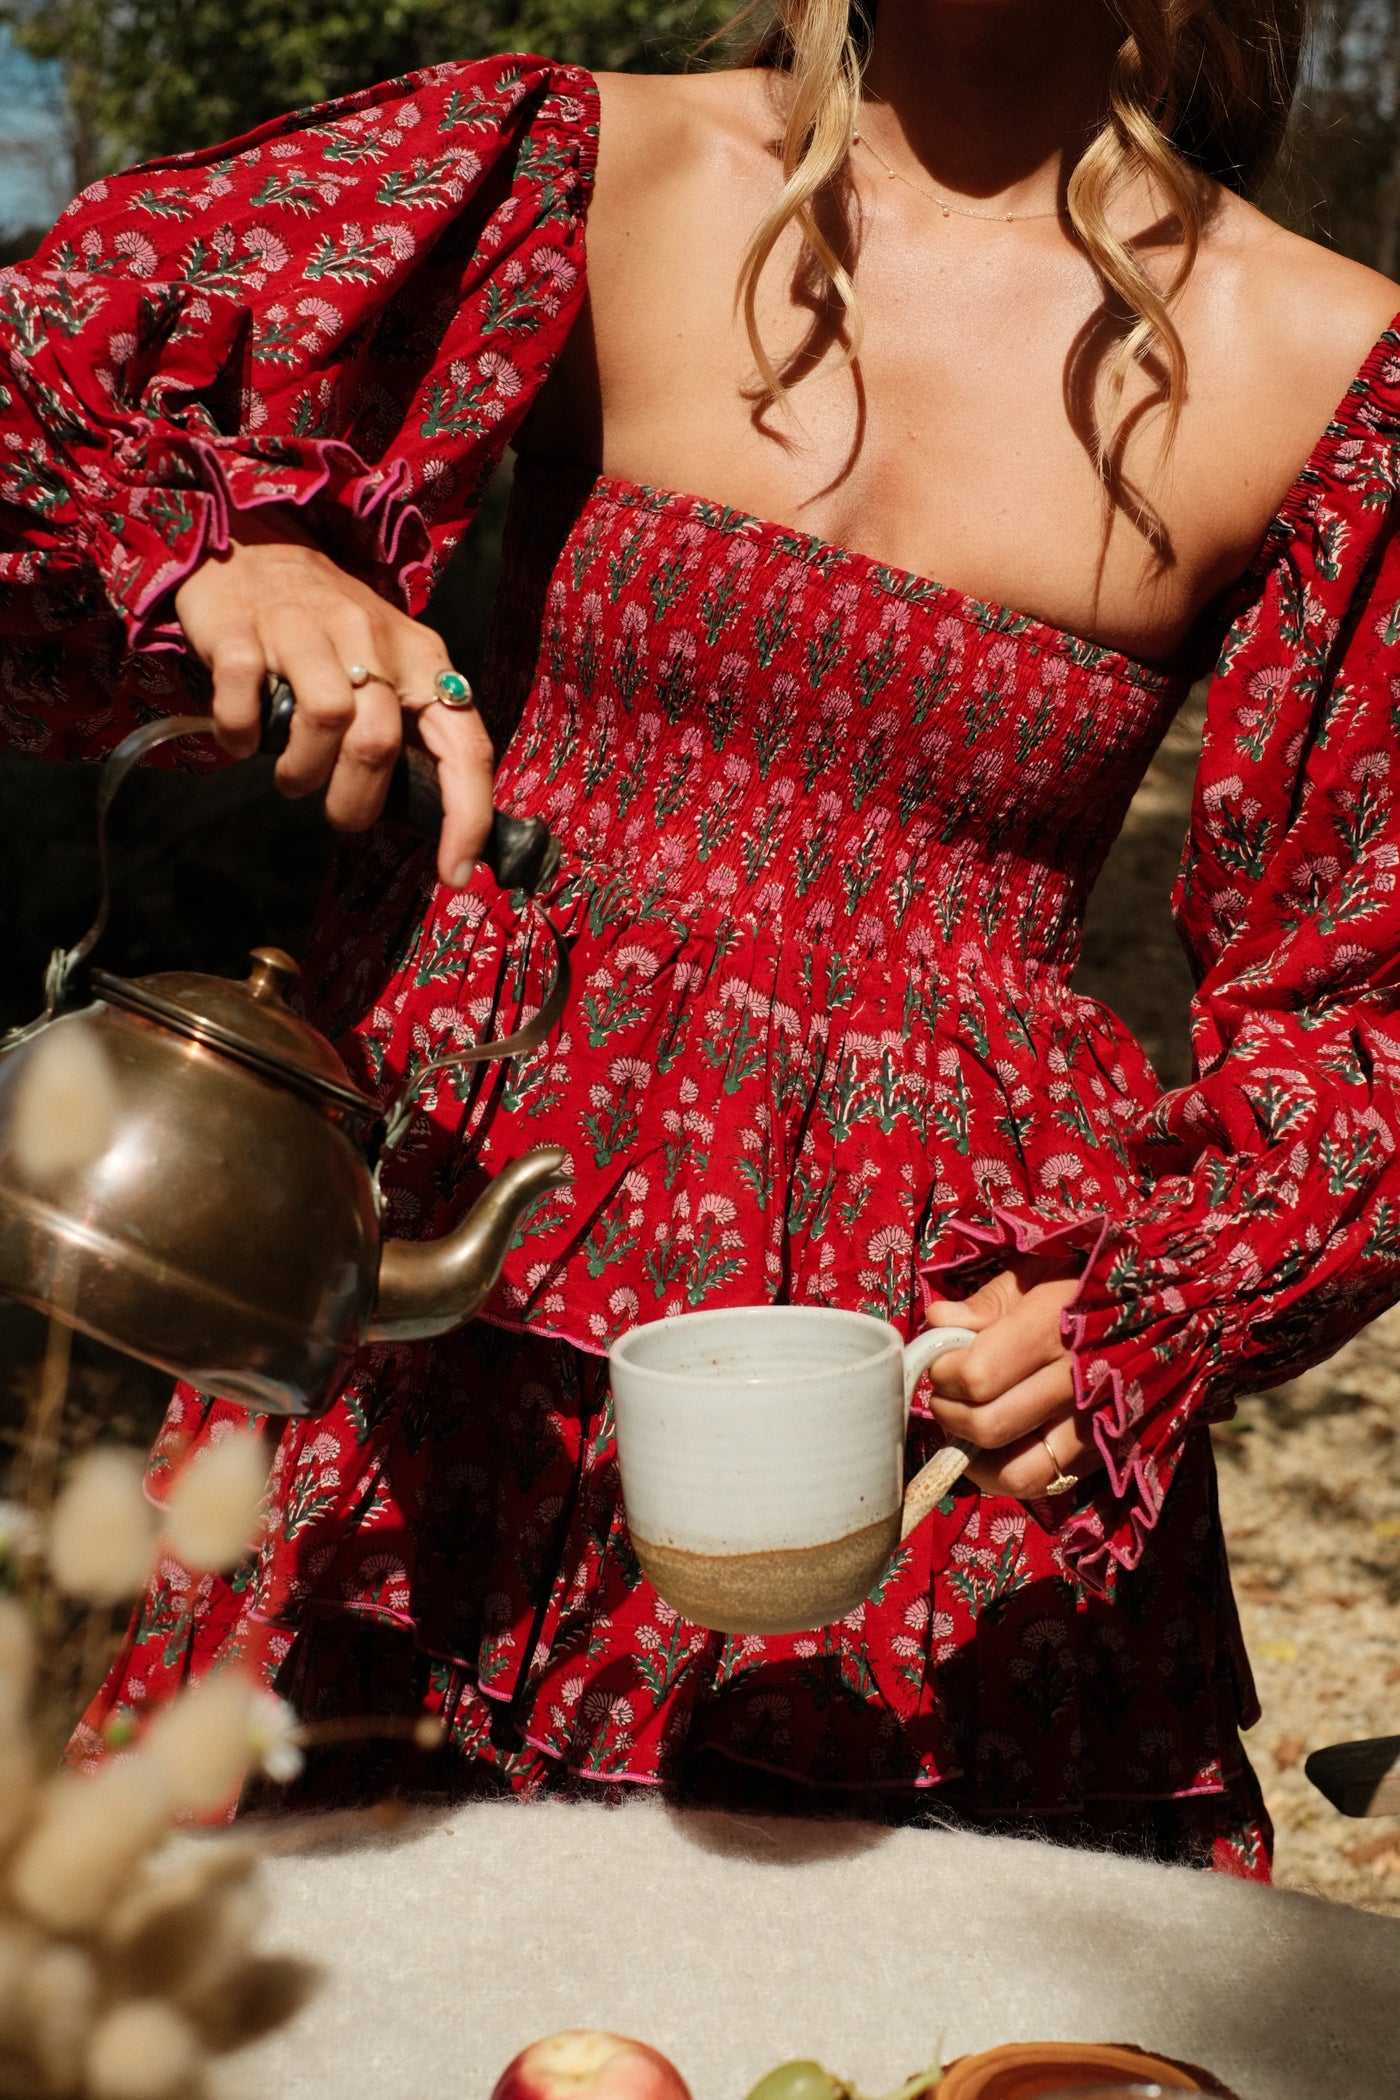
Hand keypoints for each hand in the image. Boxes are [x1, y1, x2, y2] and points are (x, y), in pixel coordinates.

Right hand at [173, 511, 492, 886]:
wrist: (253, 550)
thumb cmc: (330, 631)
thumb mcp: (389, 669)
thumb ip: (411, 732)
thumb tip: (433, 820)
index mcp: (422, 660)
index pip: (464, 746)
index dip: (466, 816)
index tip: (455, 873)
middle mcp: (371, 638)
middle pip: (379, 744)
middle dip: (354, 803)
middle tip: (336, 811)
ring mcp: (304, 629)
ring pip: (324, 720)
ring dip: (301, 773)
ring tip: (291, 777)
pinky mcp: (243, 629)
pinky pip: (246, 700)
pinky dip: (240, 735)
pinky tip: (243, 737)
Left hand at [922, 1255, 1100, 1500]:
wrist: (1180, 1307)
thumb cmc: (1094, 1280)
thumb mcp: (1042, 1267)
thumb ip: (989, 1301)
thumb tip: (939, 1321)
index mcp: (1058, 1326)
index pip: (978, 1374)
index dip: (943, 1372)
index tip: (941, 1358)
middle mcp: (1080, 1382)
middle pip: (989, 1426)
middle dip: (949, 1411)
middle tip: (947, 1391)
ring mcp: (1098, 1424)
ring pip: (1017, 1472)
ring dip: (976, 1454)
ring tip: (968, 1423)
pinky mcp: (1109, 1452)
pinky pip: (1049, 1484)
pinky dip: (1009, 1474)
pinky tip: (998, 1447)